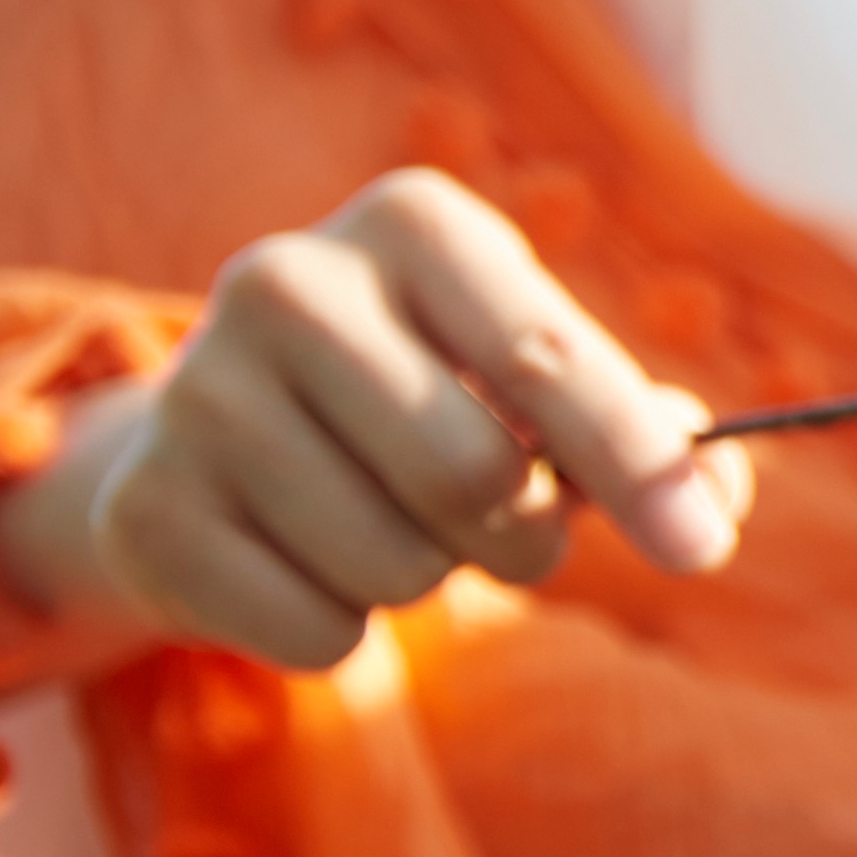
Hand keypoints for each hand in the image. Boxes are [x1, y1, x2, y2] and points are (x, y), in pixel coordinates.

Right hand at [0, 169, 750, 670]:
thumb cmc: (434, 395)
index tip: (701, 547)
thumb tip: (711, 496)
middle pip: (471, 476)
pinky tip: (312, 565)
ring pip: (397, 564)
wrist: (225, 437)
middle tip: (509, 527)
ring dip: (432, 581)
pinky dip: (347, 631)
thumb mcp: (540, 379)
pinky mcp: (145, 510)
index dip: (633, 460)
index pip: (545, 355)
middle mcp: (288, 281)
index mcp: (413, 222)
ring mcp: (198, 393)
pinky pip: (316, 633)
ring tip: (394, 526)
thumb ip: (647, 431)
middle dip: (525, 535)